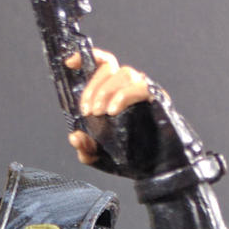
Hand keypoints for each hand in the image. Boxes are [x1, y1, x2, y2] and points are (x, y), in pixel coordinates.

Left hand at [64, 48, 163, 165]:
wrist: (153, 171)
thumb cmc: (128, 159)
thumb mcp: (99, 156)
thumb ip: (85, 148)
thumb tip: (75, 137)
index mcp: (113, 93)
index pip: (104, 64)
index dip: (88, 57)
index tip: (70, 63)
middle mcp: (128, 87)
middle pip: (109, 67)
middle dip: (94, 87)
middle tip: (88, 112)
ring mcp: (143, 92)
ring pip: (125, 73)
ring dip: (107, 90)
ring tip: (101, 113)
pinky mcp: (158, 100)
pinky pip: (141, 88)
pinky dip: (123, 96)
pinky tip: (113, 111)